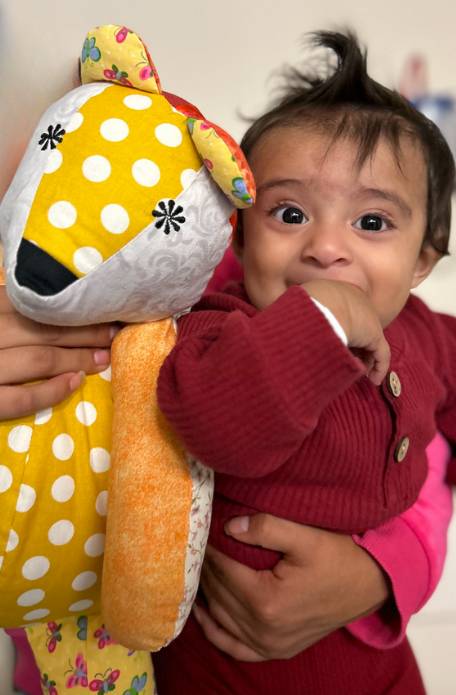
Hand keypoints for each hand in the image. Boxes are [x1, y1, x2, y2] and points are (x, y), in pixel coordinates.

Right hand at [0, 286, 115, 418]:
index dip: (71, 308)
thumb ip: (15, 311)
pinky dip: (51, 390)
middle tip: (114, 333)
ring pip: (40, 359)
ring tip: (104, 358)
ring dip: (78, 358)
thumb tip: (61, 306)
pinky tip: (75, 382)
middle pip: (44, 329)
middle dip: (85, 332)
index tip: (100, 309)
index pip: (35, 305)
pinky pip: (21, 398)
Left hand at [196, 514, 388, 661]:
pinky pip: (235, 647)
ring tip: (198, 567)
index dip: (209, 547)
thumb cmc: (339, 557)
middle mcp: (264, 629)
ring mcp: (270, 645)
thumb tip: (229, 527)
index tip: (201, 528)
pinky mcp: (277, 650)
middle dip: (205, 566)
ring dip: (206, 592)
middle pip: (219, 593)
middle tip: (197, 543)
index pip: (223, 570)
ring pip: (221, 618)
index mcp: (267, 601)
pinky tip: (204, 613)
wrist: (370, 584)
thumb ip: (266, 527)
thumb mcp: (305, 536)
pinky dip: (216, 631)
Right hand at [303, 280, 389, 384]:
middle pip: (359, 326)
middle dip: (356, 346)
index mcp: (336, 291)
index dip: (341, 330)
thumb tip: (284, 325)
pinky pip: (381, 354)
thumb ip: (298, 314)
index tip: (334, 345)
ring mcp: (367, 317)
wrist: (315, 310)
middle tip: (349, 360)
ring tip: (360, 373)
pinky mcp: (374, 334)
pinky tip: (373, 379)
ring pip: (370, 341)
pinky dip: (379, 367)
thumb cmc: (299, 309)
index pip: (344, 312)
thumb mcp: (296, 306)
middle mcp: (355, 300)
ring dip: (366, 359)